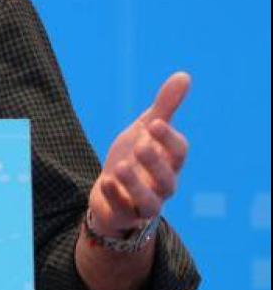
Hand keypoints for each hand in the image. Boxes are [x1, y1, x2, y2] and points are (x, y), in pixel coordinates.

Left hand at [88, 72, 190, 237]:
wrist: (111, 190)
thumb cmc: (135, 157)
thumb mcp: (144, 129)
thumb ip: (164, 107)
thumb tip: (184, 75)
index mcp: (168, 162)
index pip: (178, 152)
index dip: (168, 138)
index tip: (154, 122)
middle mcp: (161, 185)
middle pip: (168, 179)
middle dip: (156, 162)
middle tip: (141, 145)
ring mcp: (143, 203)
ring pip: (150, 203)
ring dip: (136, 185)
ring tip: (121, 166)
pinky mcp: (124, 214)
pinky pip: (123, 210)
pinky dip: (115, 197)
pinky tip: (105, 180)